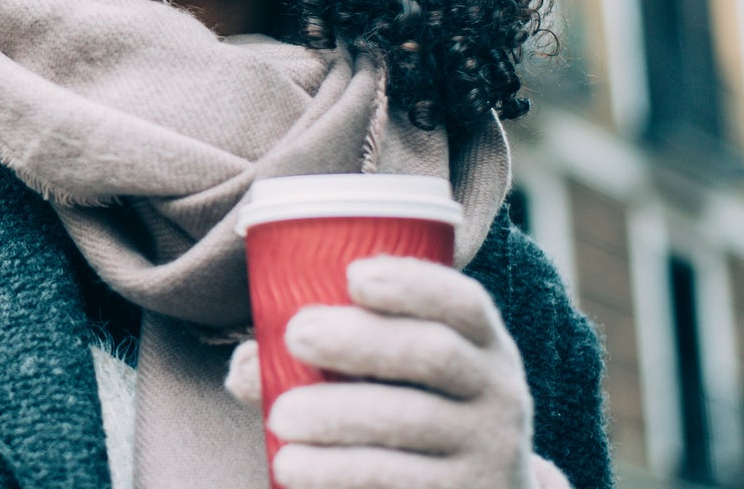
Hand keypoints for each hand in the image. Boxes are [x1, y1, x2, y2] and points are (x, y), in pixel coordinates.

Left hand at [223, 256, 571, 488]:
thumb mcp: (400, 380)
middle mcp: (496, 390)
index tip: (353, 276)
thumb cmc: (412, 417)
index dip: (413, 284)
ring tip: (279, 416)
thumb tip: (247, 365)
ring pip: (410, 420)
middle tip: (296, 335)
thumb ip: (328, 358)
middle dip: (361, 339)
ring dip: (336, 413)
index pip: (463, 301)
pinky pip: (396, 479)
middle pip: (434, 353)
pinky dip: (337, 470)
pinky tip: (290, 465)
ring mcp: (486, 448)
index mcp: (482, 343)